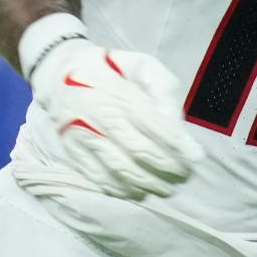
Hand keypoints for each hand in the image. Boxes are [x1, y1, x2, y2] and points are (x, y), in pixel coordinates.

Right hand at [29, 39, 203, 198]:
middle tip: (185, 176)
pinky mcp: (73, 150)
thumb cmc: (112, 70)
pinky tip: (138, 192)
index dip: (178, 144)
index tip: (196, 157)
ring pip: (119, 168)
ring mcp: (84, 136)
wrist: (59, 74)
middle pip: (139, 150)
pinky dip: (121, 189)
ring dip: (148, 183)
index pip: (154, 124)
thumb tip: (175, 122)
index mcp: (119, 92)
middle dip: (167, 167)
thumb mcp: (142, 65)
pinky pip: (97, 176)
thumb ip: (162, 89)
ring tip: (167, 189)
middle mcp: (100, 116)